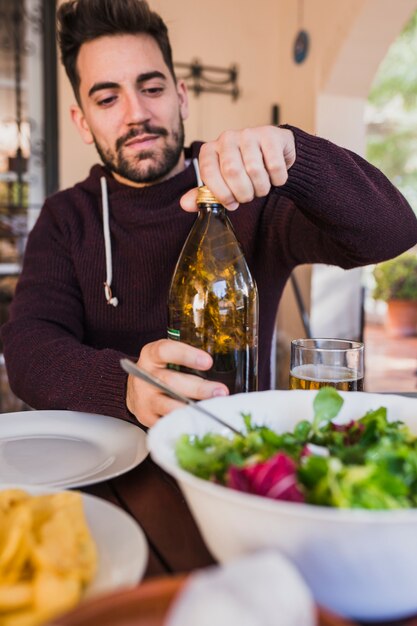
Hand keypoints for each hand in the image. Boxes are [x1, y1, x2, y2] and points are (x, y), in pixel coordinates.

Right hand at [126, 339, 228, 427]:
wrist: (136, 390)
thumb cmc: (160, 371)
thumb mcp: (167, 357)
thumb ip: (187, 359)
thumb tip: (223, 368)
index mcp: (150, 355)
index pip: (165, 351)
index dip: (186, 355)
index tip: (208, 362)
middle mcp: (144, 377)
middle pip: (170, 382)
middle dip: (198, 388)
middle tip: (220, 391)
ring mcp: (144, 399)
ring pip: (169, 406)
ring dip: (193, 409)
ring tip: (213, 409)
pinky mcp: (147, 418)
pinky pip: (167, 423)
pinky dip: (185, 423)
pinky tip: (201, 422)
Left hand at [181, 126, 295, 211]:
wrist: (273, 153)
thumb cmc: (243, 171)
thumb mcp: (222, 183)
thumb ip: (204, 195)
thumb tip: (184, 204)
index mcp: (210, 149)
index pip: (208, 173)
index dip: (221, 194)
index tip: (231, 204)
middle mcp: (227, 138)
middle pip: (232, 172)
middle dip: (243, 193)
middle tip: (248, 197)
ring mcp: (249, 133)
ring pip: (254, 170)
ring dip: (261, 188)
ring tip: (261, 188)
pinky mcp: (270, 135)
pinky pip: (274, 166)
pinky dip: (277, 180)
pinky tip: (275, 178)